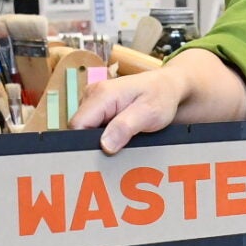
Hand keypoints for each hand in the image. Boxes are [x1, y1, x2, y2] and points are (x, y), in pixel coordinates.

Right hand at [72, 66, 190, 154]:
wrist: (168, 87)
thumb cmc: (161, 97)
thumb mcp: (148, 113)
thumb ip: (125, 127)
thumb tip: (104, 145)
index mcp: (102, 94)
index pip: (78, 124)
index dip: (84, 143)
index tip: (100, 158)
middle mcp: (92, 95)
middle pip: (79, 128)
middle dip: (92, 144)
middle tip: (113, 157)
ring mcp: (93, 100)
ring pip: (85, 129)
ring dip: (98, 141)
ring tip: (119, 147)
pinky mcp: (98, 107)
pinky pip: (92, 126)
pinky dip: (102, 136)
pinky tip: (117, 140)